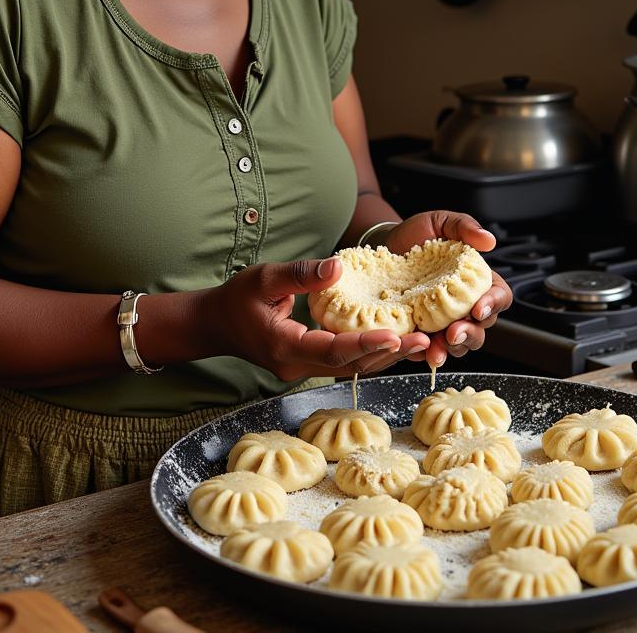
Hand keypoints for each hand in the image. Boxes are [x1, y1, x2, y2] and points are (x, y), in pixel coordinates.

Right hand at [205, 258, 429, 381]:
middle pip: (348, 367)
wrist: (214, 324)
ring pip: (349, 369)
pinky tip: (394, 342)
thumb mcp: (264, 277)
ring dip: (383, 356)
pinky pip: (343, 363)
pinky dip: (369, 354)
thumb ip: (301, 275)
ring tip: (420, 342)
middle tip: (423, 340)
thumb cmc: (236, 298)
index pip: (331, 351)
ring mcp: (302, 369)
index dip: (365, 344)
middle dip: (387, 354)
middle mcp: (296, 366)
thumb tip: (339, 266)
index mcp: (284, 347)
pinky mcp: (308, 364)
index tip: (395, 334)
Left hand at [381, 210, 511, 368]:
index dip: (493, 304)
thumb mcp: (441, 222)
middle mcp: (464, 304)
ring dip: (451, 349)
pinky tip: (418, 352)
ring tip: (436, 349)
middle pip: (481, 327)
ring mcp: (443, 320)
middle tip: (453, 333)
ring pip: (460, 344)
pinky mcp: (422, 331)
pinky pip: (429, 349)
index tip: (478, 308)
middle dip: (470, 333)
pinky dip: (426, 354)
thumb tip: (488, 240)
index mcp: (476, 280)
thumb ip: (465, 226)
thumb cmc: (416, 234)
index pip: (499, 296)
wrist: (384, 245)